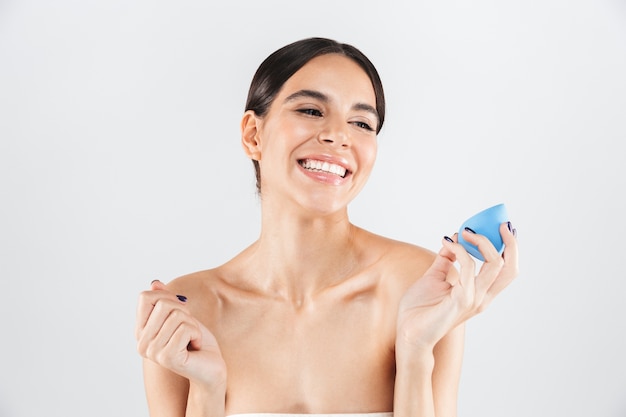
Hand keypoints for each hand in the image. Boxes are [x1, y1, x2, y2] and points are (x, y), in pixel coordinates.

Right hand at [135, 281, 226, 388]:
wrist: (211, 367)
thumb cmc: (197, 342)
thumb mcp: (181, 315)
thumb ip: (165, 300)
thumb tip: (155, 283)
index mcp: (141, 332)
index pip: (145, 297)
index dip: (167, 297)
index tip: (180, 312)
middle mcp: (142, 343)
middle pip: (163, 304)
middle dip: (184, 312)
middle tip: (189, 329)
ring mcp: (152, 352)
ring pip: (177, 316)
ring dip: (192, 325)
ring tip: (192, 340)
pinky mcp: (167, 357)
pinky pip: (185, 329)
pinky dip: (197, 334)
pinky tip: (195, 347)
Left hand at [397, 222, 518, 353]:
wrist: (408, 332)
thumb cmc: (420, 309)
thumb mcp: (434, 277)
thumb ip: (446, 259)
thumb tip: (452, 239)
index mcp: (479, 292)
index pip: (506, 269)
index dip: (510, 247)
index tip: (501, 227)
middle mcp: (482, 297)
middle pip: (510, 267)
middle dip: (509, 242)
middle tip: (500, 224)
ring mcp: (474, 299)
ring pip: (494, 264)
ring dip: (481, 242)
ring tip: (465, 232)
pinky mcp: (461, 301)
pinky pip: (468, 268)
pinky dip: (460, 250)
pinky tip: (447, 244)